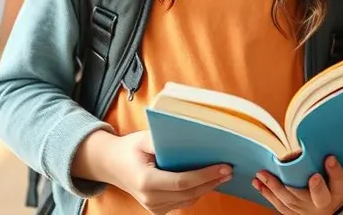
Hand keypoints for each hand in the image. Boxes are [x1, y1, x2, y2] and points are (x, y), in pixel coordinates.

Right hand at [110, 130, 232, 213]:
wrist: (112, 165)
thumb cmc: (130, 149)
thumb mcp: (144, 138)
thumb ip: (164, 138)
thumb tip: (193, 134)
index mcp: (146, 181)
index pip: (182, 182)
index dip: (205, 175)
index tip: (224, 167)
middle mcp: (150, 198)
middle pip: (189, 193)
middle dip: (211, 182)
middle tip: (230, 170)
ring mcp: (153, 207)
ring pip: (188, 200)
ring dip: (207, 188)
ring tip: (223, 174)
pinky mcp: (158, 209)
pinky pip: (183, 202)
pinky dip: (197, 192)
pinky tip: (208, 180)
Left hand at [253, 155, 342, 214]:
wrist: (325, 208)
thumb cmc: (328, 185)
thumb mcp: (333, 174)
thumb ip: (325, 162)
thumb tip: (310, 141)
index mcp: (337, 191)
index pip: (339, 181)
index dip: (335, 171)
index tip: (330, 158)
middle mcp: (323, 203)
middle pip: (319, 196)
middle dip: (314, 186)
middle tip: (310, 175)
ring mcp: (306, 210)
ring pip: (293, 200)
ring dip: (276, 187)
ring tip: (263, 174)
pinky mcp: (293, 213)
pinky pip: (280, 205)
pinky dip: (267, 194)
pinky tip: (258, 183)